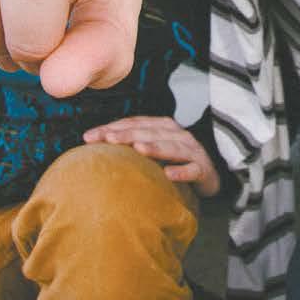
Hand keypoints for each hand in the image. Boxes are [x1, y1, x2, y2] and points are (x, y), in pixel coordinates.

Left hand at [83, 114, 220, 196]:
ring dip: (155, 147)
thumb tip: (96, 151)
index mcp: (162, 126)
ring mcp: (191, 150)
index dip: (112, 127)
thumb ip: (132, 147)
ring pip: (172, 146)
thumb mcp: (155, 151)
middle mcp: (177, 134)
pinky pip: (193, 169)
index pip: (134, 123)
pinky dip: (182, 171)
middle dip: (127, 134)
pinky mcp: (203, 168)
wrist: (211, 173)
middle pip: (150, 132)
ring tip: (137, 149)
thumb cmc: (176, 161)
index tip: (88, 137)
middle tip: (107, 139)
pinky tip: (169, 175)